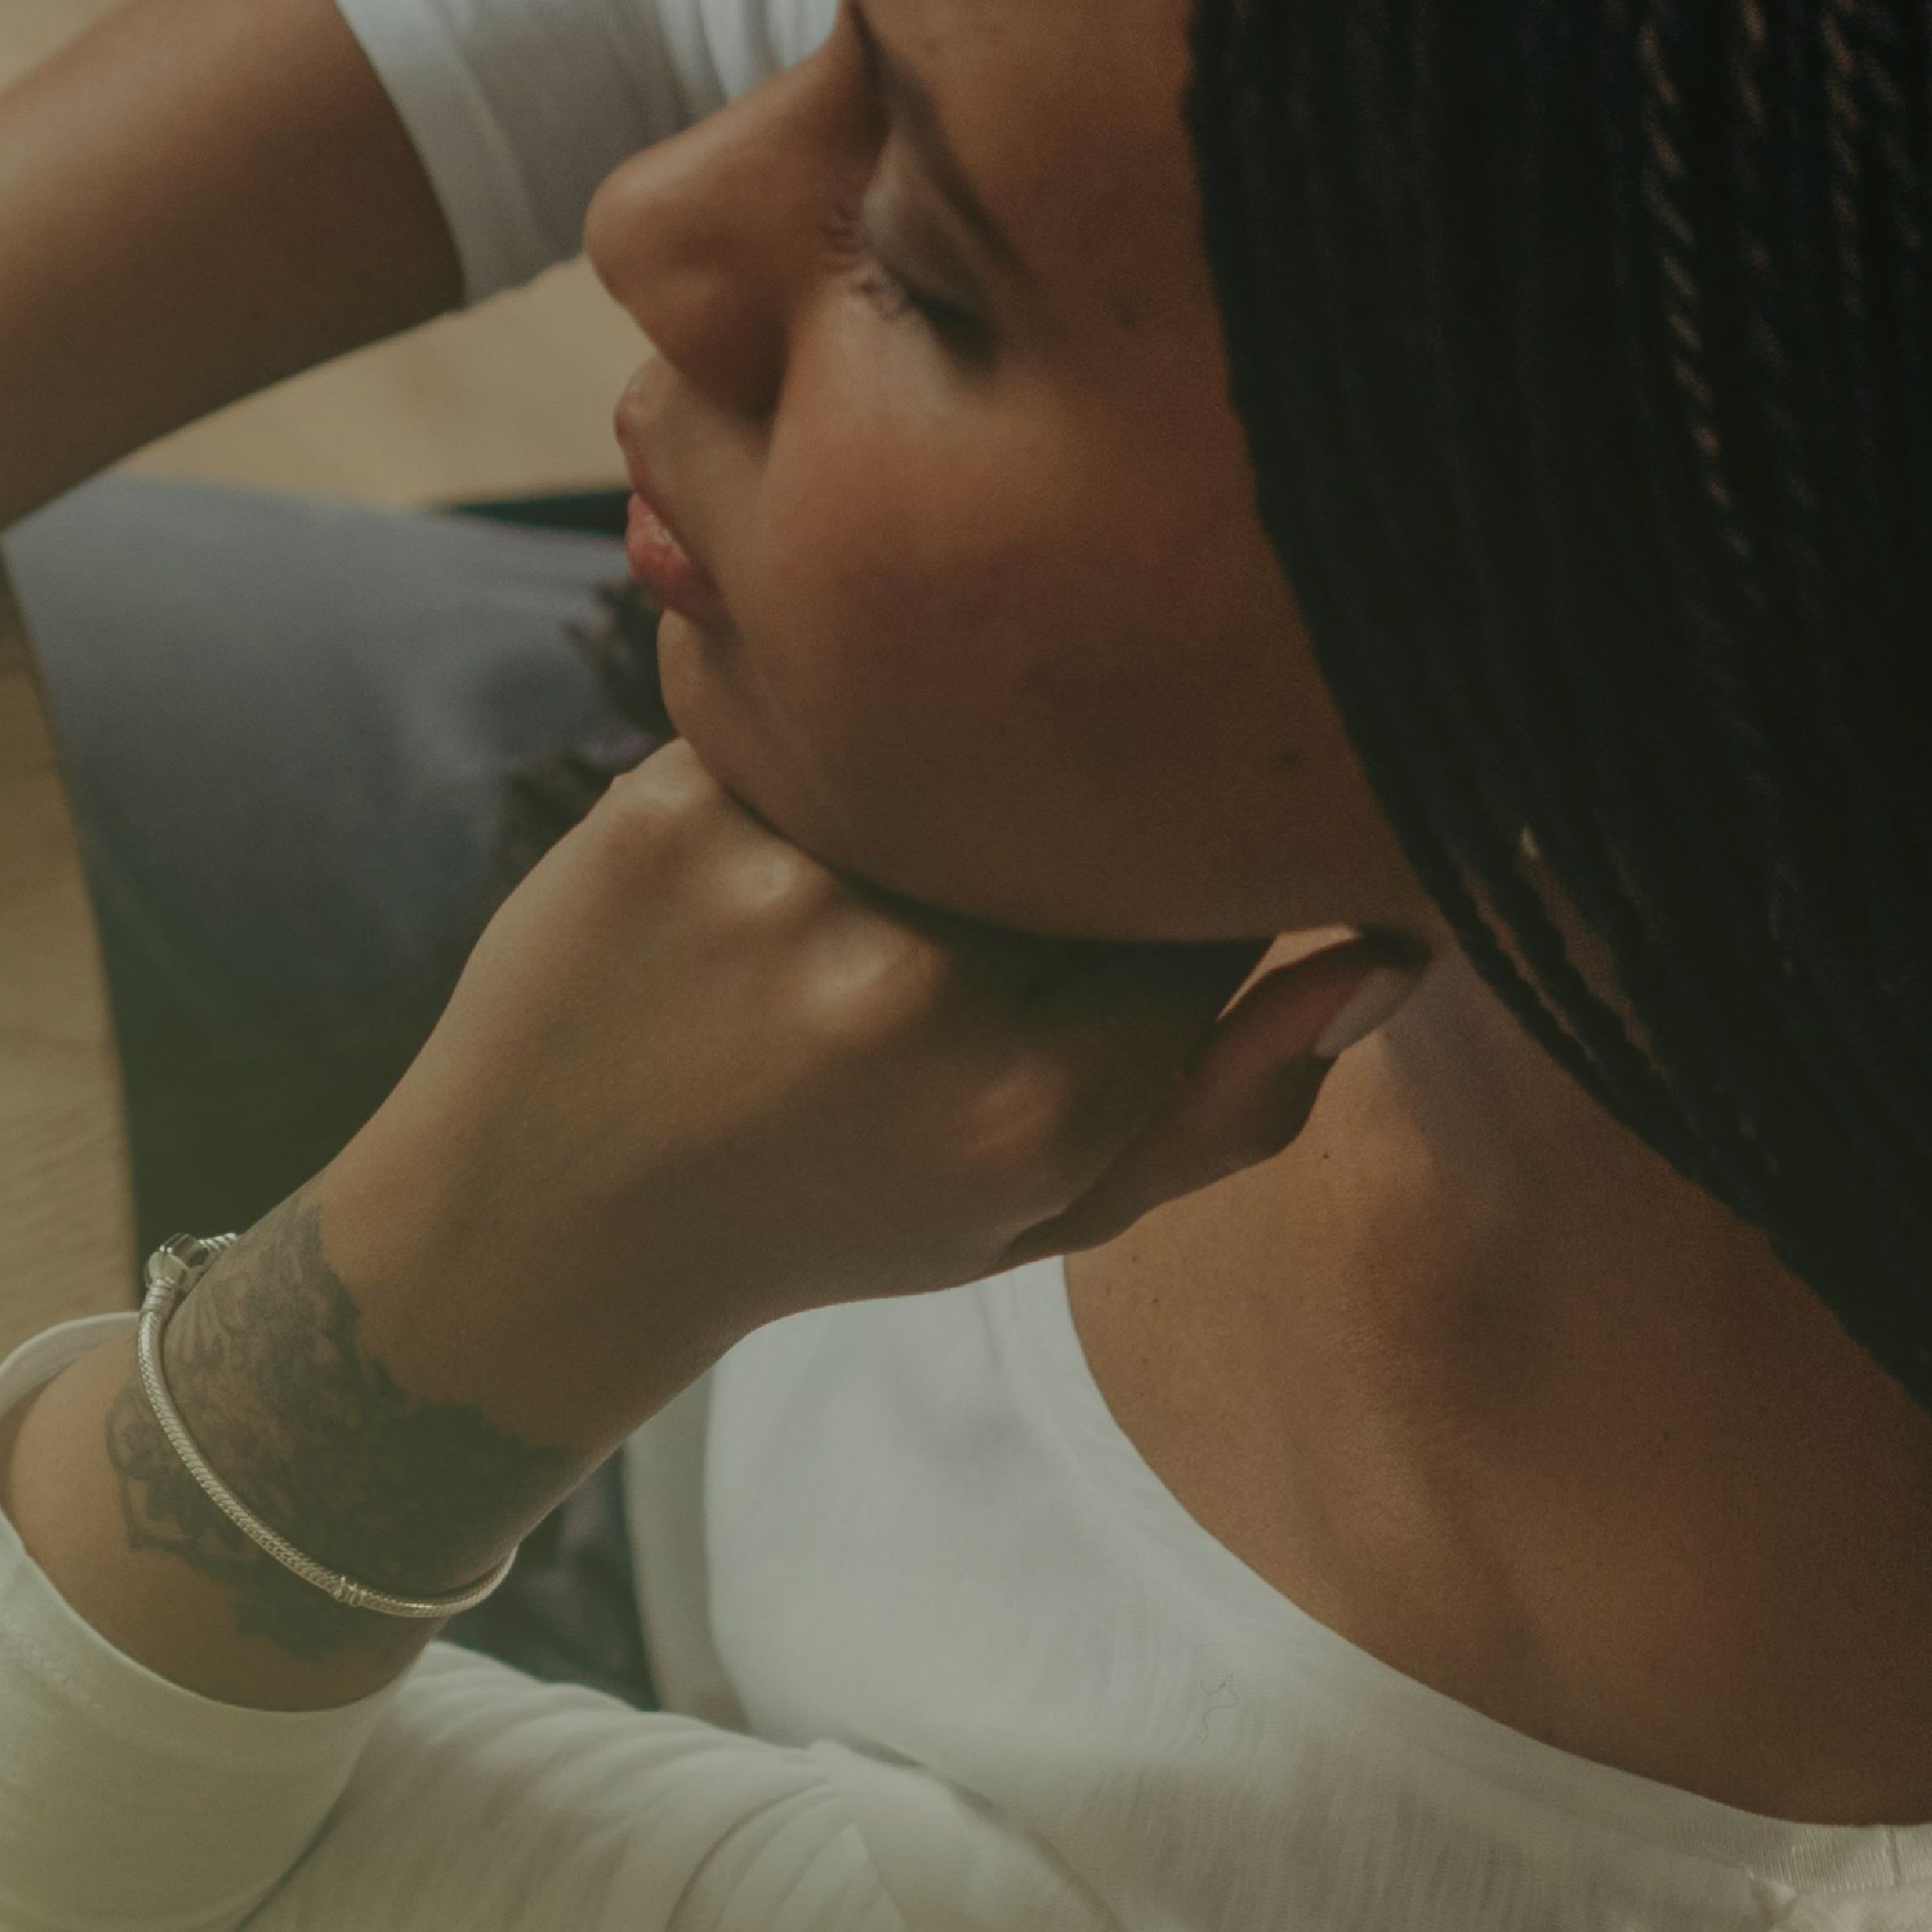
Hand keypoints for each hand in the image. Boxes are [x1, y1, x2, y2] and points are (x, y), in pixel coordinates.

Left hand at [306, 734, 1419, 1447]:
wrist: (544, 1220)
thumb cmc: (821, 1211)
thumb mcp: (1038, 1216)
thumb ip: (1226, 1112)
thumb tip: (1387, 957)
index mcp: (1034, 1103)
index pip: (1204, 905)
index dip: (1175, 886)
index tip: (1117, 909)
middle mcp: (917, 990)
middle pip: (1081, 815)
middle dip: (1060, 831)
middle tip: (990, 880)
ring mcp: (784, 886)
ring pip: (942, 743)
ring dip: (928, 776)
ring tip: (860, 876)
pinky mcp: (671, 805)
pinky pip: (802, 711)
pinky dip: (805, 751)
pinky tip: (765, 843)